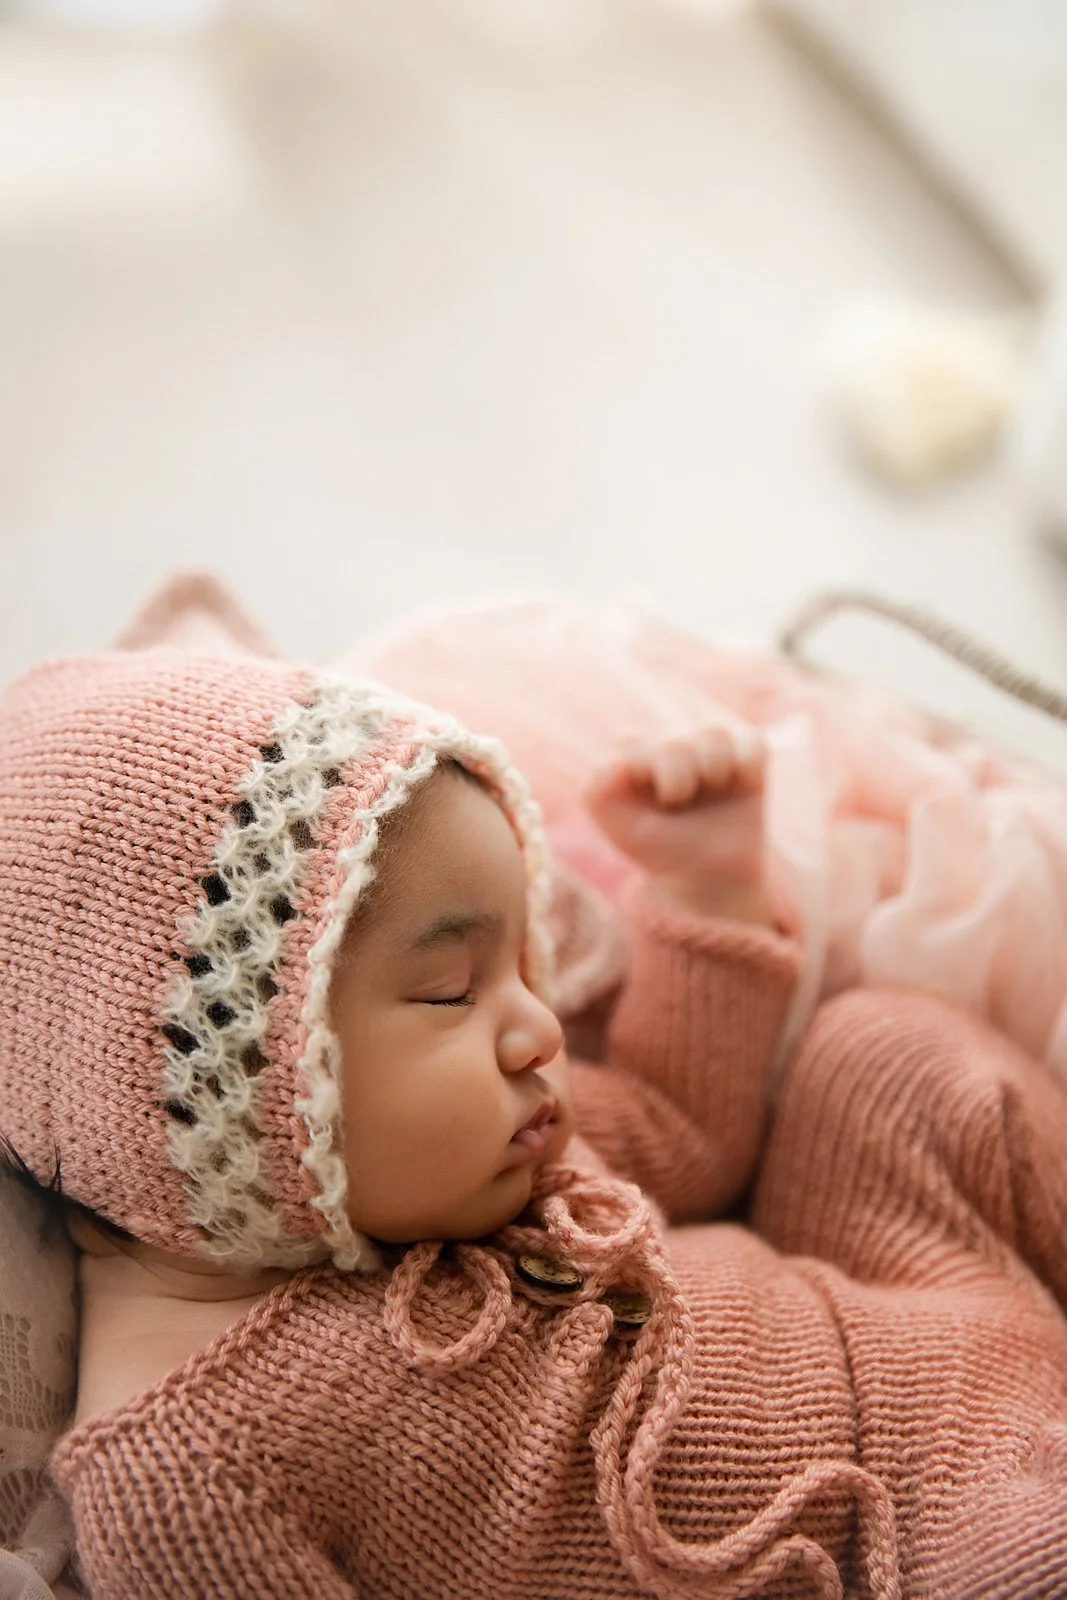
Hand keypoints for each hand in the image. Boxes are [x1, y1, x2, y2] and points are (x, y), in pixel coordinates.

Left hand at [584, 725, 772, 924]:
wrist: (711, 877)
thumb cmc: (661, 851)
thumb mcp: (622, 831)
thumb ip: (600, 795)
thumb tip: (614, 762)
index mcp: (639, 758)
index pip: (634, 744)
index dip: (643, 770)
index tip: (651, 803)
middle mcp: (675, 748)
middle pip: (675, 742)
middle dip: (678, 776)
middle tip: (680, 802)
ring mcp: (712, 752)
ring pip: (715, 733)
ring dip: (714, 765)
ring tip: (713, 788)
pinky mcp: (748, 762)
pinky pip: (754, 744)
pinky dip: (750, 762)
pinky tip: (744, 784)